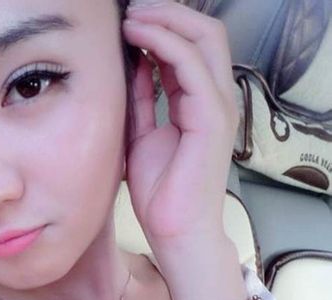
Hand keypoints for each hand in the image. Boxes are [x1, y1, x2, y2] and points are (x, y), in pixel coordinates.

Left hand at [122, 2, 239, 259]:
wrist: (176, 231)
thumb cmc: (161, 194)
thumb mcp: (142, 135)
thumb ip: (142, 100)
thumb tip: (131, 65)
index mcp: (200, 102)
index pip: (191, 45)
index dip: (161, 25)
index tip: (127, 21)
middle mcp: (215, 98)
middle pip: (203, 31)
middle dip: (166, 13)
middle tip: (130, 10)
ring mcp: (218, 106)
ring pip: (202, 38)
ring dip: (164, 20)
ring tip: (130, 17)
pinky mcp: (211, 117)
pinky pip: (190, 64)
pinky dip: (164, 43)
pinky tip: (138, 38)